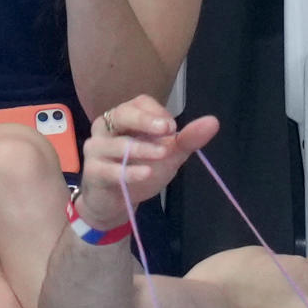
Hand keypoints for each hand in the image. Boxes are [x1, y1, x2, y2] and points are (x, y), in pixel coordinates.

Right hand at [75, 94, 218, 230]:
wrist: (115, 203)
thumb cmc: (139, 171)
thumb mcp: (168, 155)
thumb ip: (187, 139)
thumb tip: (213, 121)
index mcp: (124, 117)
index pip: (140, 104)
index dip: (157, 113)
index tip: (173, 128)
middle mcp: (106, 127)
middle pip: (123, 115)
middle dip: (146, 121)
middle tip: (168, 130)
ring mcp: (96, 148)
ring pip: (118, 144)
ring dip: (142, 149)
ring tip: (163, 154)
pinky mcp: (93, 171)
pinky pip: (111, 170)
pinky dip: (130, 172)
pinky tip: (146, 174)